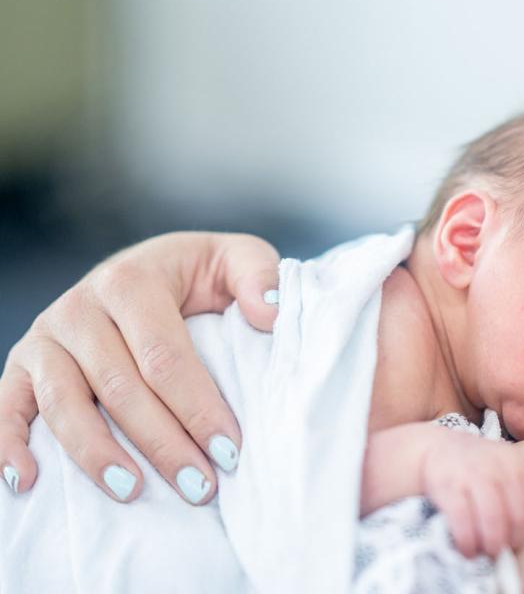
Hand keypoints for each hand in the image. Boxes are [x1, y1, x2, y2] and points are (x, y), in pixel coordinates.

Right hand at [0, 232, 280, 503]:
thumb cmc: (197, 275)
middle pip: (120, 388)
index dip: (197, 407)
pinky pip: (5, 408)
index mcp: (131, 281)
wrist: (144, 269)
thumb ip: (259, 274)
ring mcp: (44, 338)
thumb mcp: (233, 259)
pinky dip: (7, 446)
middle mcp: (79, 307)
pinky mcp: (20, 366)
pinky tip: (27, 483)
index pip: (165, 356)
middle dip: (162, 443)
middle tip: (199, 486)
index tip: (230, 450)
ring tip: (134, 493)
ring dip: (97, 456)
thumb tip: (270, 314)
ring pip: (65, 405)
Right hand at [422, 430, 523, 558]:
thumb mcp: (506, 464)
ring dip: (493, 542)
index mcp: (515, 461)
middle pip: (518, 512)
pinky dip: (468, 540)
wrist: (437, 449)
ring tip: (489, 552)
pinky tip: (468, 549)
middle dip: (514, 538)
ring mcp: (472, 475)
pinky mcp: (448, 487)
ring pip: (493, 517)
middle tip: (505, 549)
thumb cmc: (478, 464)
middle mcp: (497, 466)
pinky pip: (463, 519)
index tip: (520, 534)